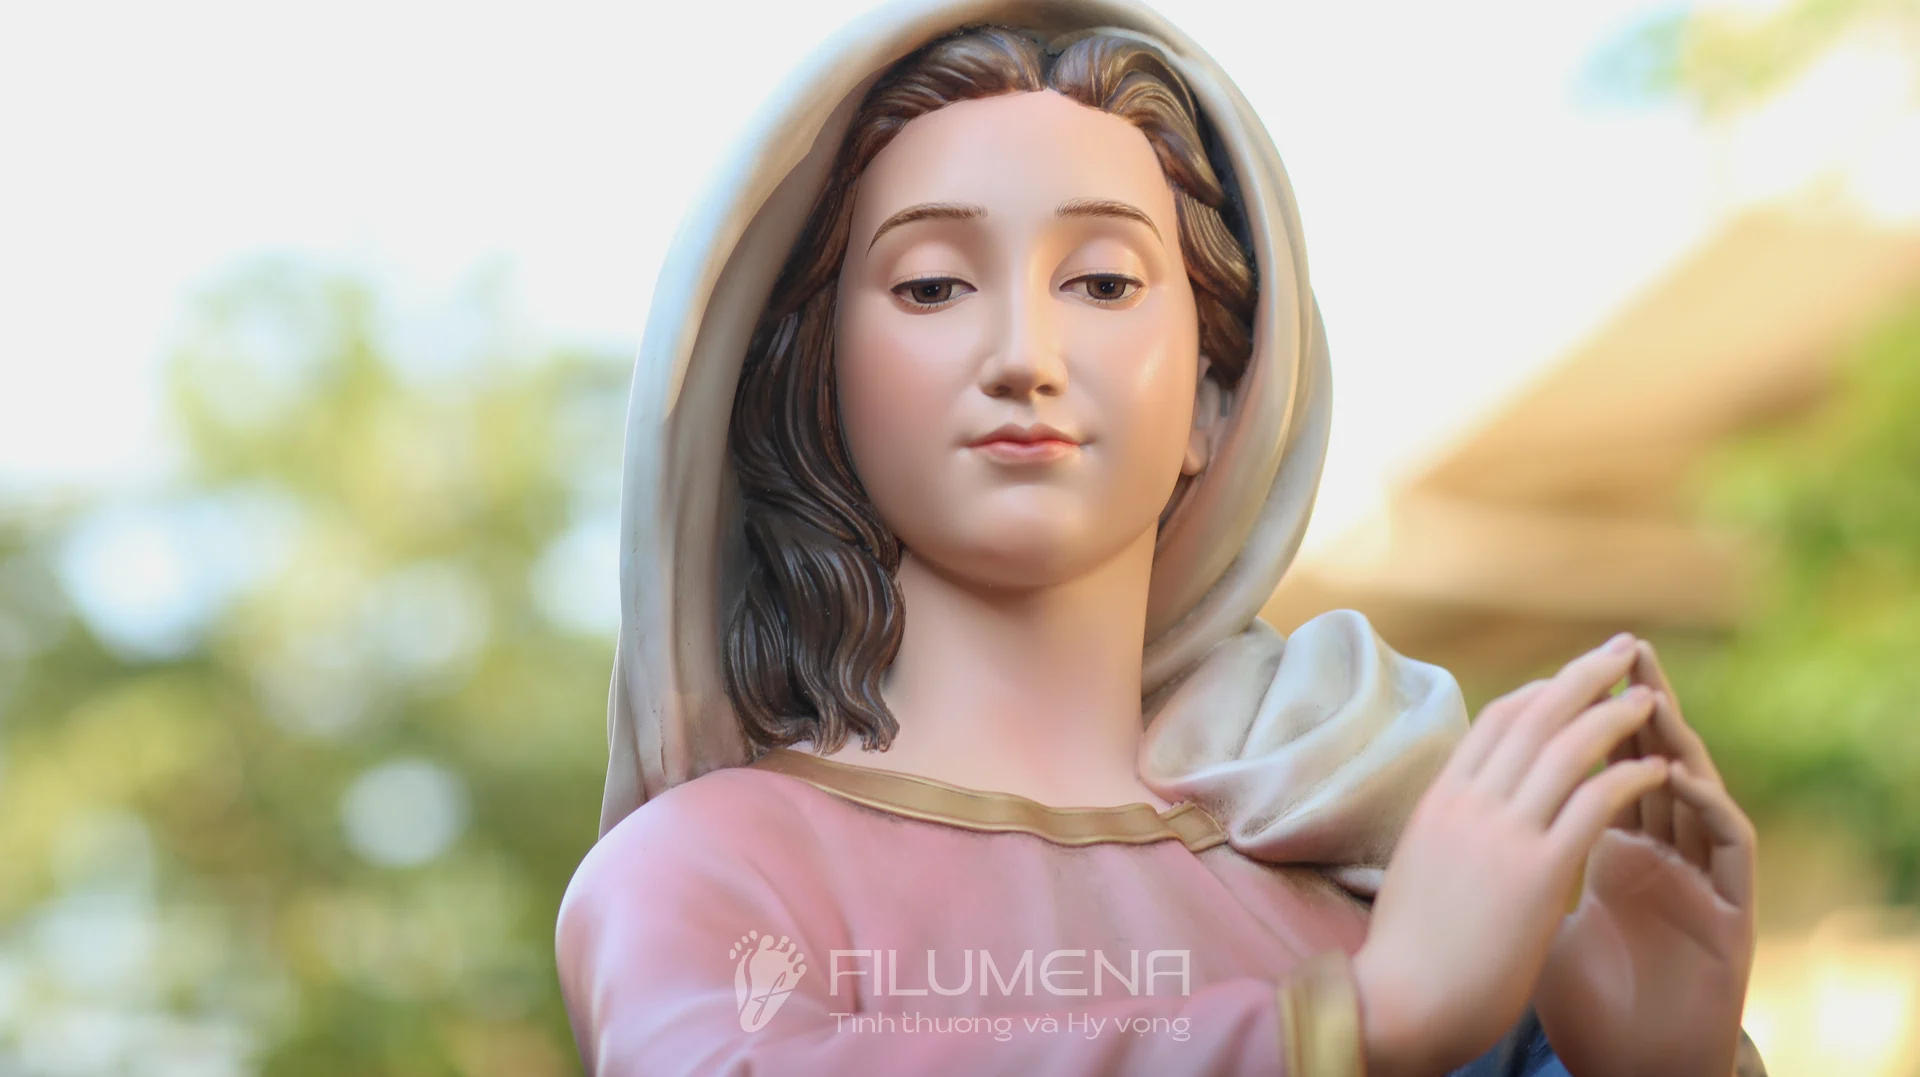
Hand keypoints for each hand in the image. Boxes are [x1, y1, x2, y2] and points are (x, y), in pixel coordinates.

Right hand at [1353, 634, 1668, 1076]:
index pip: (1496, 721)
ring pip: (1567, 747)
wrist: (1399, 1002)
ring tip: (1652, 699)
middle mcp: (1468, 803)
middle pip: (1534, 715)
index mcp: (1439, 799)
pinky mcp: (1536, 871)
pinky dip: (1630, 776)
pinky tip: (1659, 768)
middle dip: (1583, 676)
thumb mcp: (1419, 867)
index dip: (1542, 692)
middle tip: (1622, 650)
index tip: (1574, 681)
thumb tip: (1465, 821)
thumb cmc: (1410, 952)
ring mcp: (1500, 833)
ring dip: (1616, 714)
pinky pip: (1593, 803)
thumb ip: (1449, 832)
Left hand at [1531, 641, 1757, 1076]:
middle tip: (1626, 648)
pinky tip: (1681, 772)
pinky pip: (1732, 843)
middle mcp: (1665, 860)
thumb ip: (1511, 866)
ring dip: (1680, 738)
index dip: (1591, 722)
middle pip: (1657, 764)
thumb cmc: (1565, 1003)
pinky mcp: (1734, 916)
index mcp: (1616, 856)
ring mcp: (1702, 883)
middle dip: (1638, 704)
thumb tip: (1455, 819)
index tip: (1563, 670)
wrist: (1619, 1068)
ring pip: (1701, 790)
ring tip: (1655, 690)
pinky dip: (1709, 801)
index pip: (1605, 771)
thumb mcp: (1527, 921)